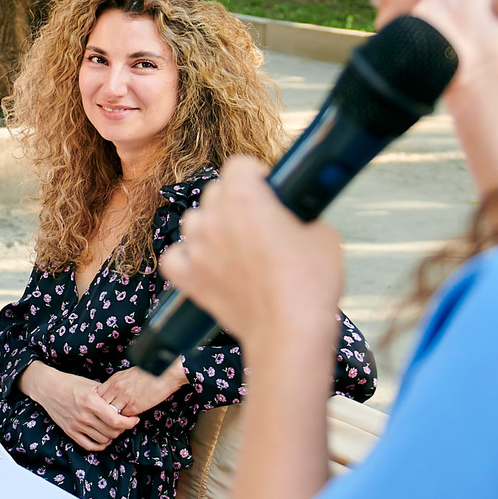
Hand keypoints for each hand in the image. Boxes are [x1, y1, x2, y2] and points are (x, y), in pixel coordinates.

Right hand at [21, 362, 138, 451]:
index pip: (115, 420)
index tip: (134, 419)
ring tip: (114, 429)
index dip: (128, 423)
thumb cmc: (70, 383)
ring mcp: (76, 425)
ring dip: (112, 436)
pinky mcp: (70, 431)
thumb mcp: (90, 384)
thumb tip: (123, 403)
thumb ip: (106, 395)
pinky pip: (89, 445)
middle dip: (122, 429)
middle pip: (111, 431)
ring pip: (103, 439)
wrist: (47, 388)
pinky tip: (104, 438)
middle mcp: (83, 415)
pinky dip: (100, 445)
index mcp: (90, 401)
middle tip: (125, 423)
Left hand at [102, 363, 186, 417]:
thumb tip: (110, 394)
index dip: (99, 403)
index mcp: (114, 380)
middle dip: (103, 412)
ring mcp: (125, 398)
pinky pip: (124, 417)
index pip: (98, 395)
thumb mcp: (127, 375)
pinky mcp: (135, 407)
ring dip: (114, 418)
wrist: (164, 373)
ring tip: (117, 420)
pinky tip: (128, 419)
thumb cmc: (148, 372)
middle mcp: (117, 389)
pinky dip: (125, 420)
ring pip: (111, 414)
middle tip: (106, 417)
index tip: (101, 407)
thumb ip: (116, 384)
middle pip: (102, 406)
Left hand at [156, 156, 344, 373]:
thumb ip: (297, 211)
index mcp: (244, 196)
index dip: (258, 177)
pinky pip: (175, 256)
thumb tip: (290, 211)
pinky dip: (189, 259)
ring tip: (238, 249)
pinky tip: (209, 266)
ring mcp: (197, 247)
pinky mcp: (188, 277)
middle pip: (216, 193)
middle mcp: (213, 217)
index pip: (240, 165)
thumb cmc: (310, 282)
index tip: (270, 193)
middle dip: (236, 203)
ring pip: (195, 222)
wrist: (290, 332)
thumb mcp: (322, 232)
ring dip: (213, 229)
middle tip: (261, 226)